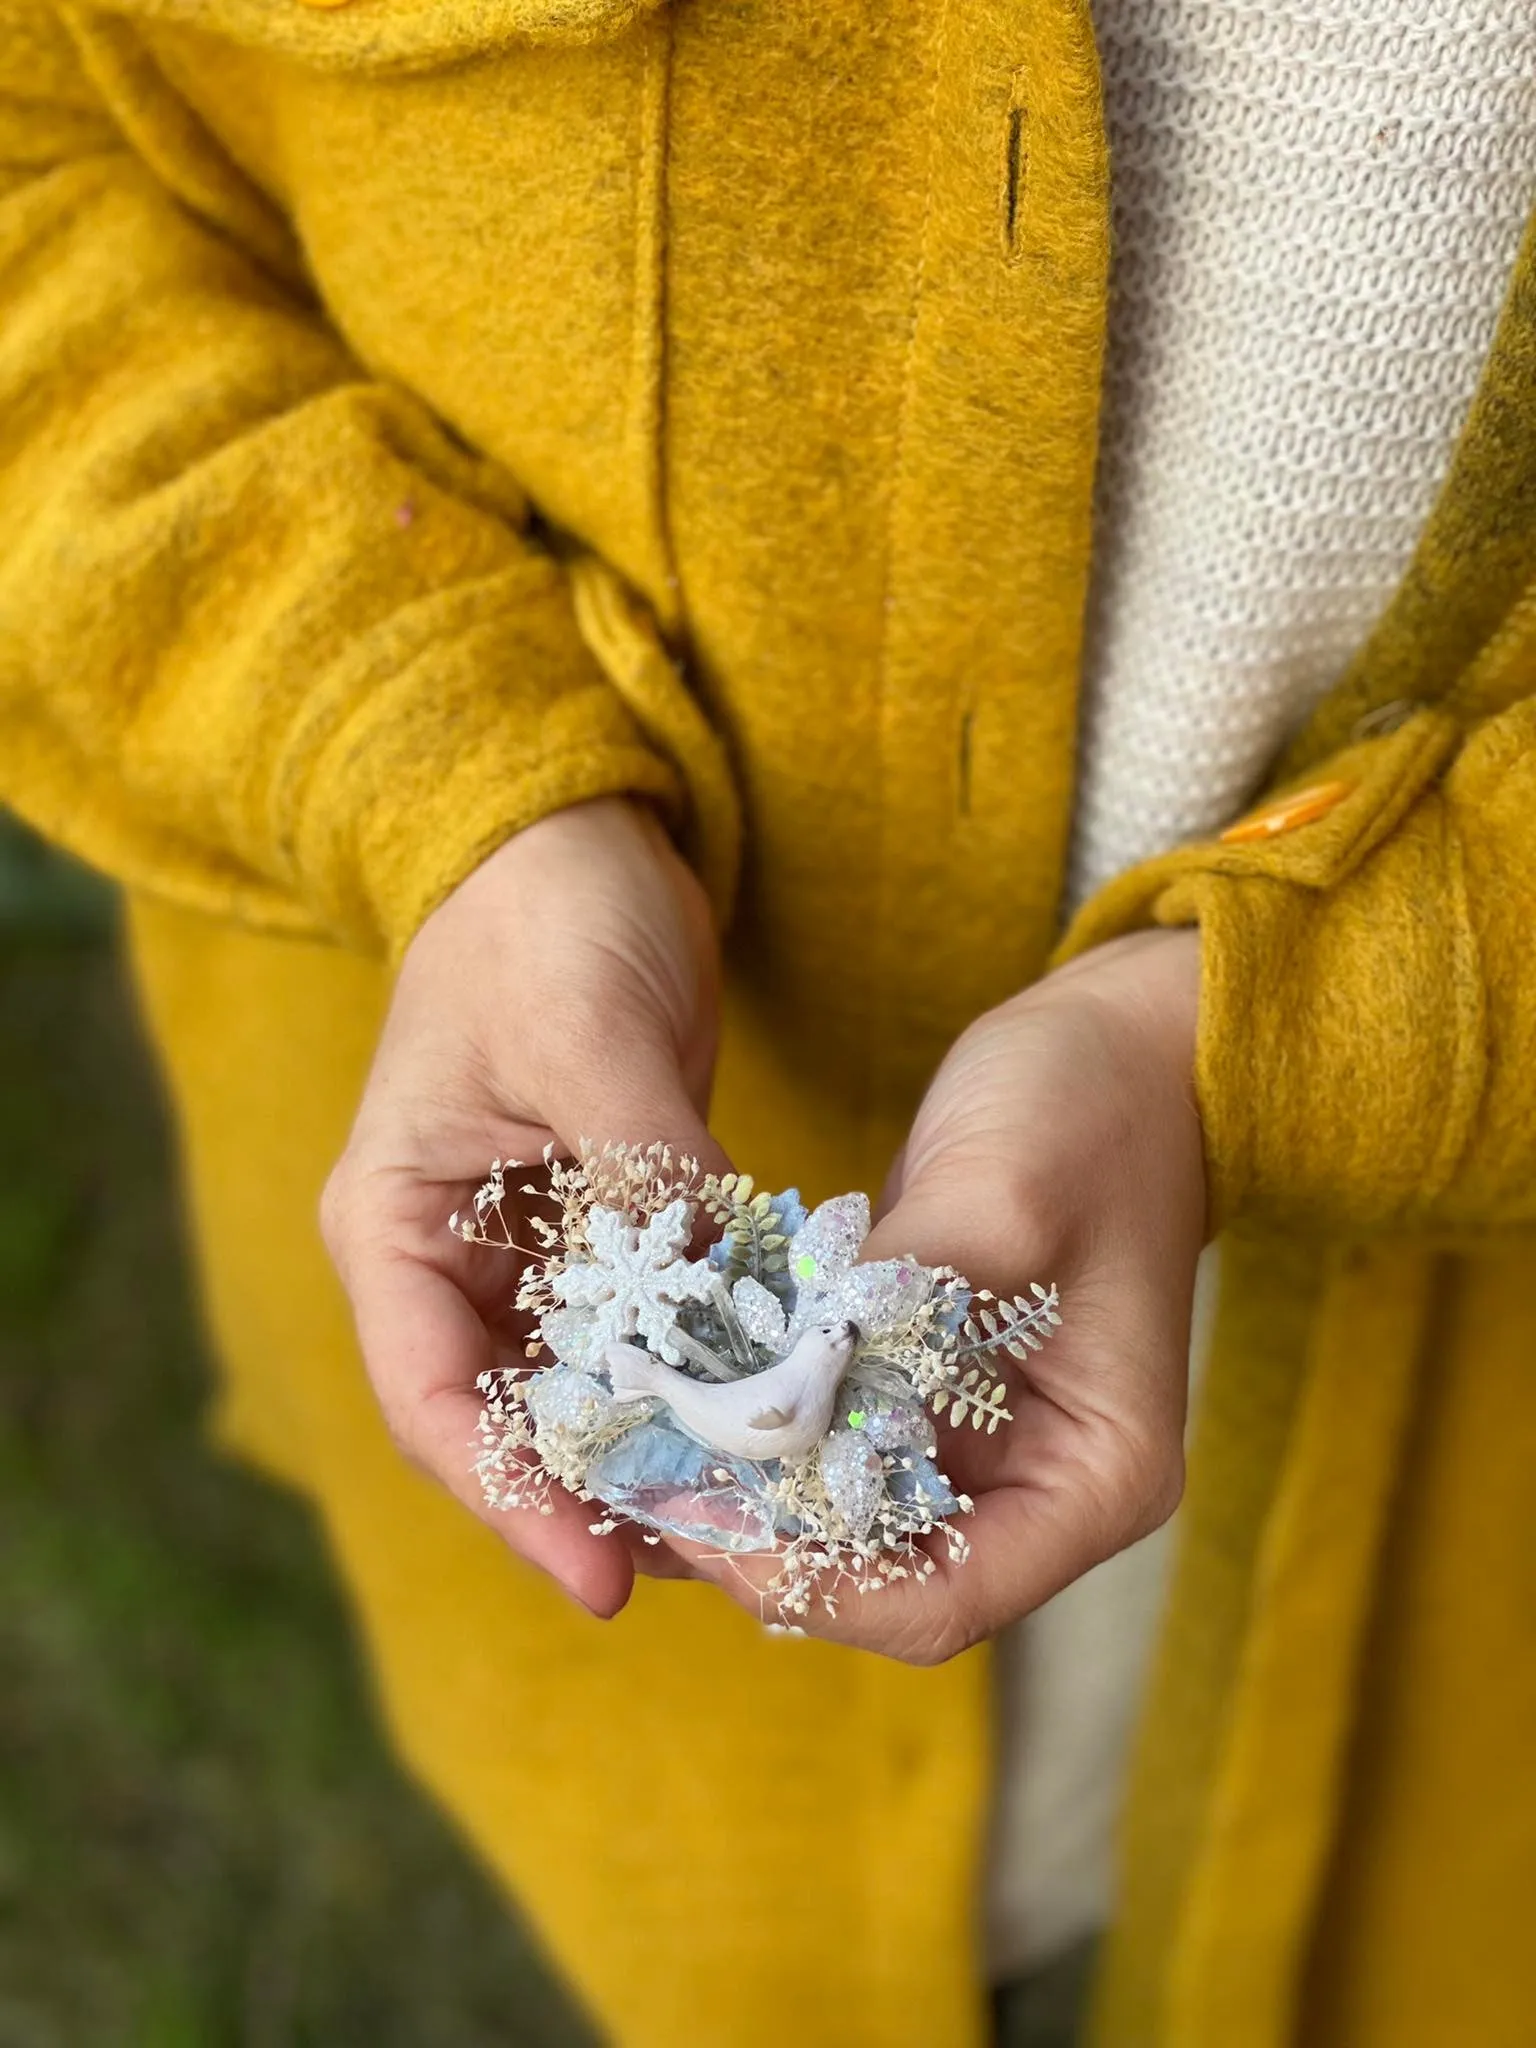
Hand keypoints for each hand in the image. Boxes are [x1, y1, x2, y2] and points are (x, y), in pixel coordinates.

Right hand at [320, 798, 725, 1618]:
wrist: (577, 842)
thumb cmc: (547, 919)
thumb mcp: (587, 1039)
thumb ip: (643, 1174)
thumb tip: (717, 1302)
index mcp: (396, 1223)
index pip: (433, 1398)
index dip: (512, 1495)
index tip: (602, 1575)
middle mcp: (449, 1259)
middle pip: (507, 1423)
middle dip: (597, 1500)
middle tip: (713, 1564)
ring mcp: (526, 1252)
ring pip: (580, 1394)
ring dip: (654, 1454)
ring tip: (753, 1520)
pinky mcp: (601, 1231)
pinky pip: (643, 1336)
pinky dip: (695, 1381)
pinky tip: (767, 1423)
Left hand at [676, 928, 1206, 1661]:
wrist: (1121, 1044)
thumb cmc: (1090, 1112)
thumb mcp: (1000, 1198)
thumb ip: (888, 1308)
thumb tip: (766, 1393)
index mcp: (1095, 1479)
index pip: (945, 1599)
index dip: (814, 1583)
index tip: (707, 1519)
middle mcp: (1039, 1487)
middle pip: (879, 1580)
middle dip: (757, 1546)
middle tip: (638, 1484)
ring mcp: (981, 1441)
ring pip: (839, 1522)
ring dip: (740, 1496)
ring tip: (630, 1453)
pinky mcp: (926, 1387)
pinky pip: (828, 1441)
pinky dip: (755, 1429)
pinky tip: (670, 1396)